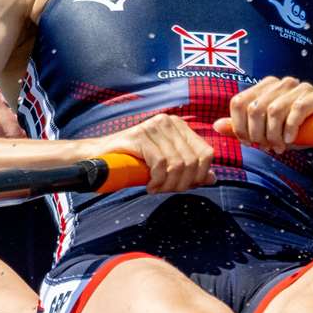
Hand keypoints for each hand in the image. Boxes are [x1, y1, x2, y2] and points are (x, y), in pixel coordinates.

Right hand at [92, 114, 215, 192]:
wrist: (99, 157)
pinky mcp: (141, 135)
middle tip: (166, 191)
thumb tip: (213, 178)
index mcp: (180, 126)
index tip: (183, 187)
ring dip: (168, 184)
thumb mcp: (166, 166)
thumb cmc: (134, 162)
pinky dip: (157, 180)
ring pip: (177, 164)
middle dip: (182, 183)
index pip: (206, 153)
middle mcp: (169, 122)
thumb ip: (189, 170)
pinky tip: (149, 185)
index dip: (200, 175)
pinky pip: (160, 164)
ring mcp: (154, 126)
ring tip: (157, 189)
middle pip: (193, 160)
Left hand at [212, 76, 312, 153]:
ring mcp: (301, 87)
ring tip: (279, 145)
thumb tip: (216, 126)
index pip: (239, 102)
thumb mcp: (265, 130)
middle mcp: (281, 83)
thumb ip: (242, 127)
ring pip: (274, 110)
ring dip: (274, 134)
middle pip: (255, 108)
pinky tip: (291, 139)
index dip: (239, 126)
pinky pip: (297, 110)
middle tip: (266, 146)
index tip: (249, 142)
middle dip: (257, 133)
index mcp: (265, 86)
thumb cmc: (295, 129)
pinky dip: (290, 129)